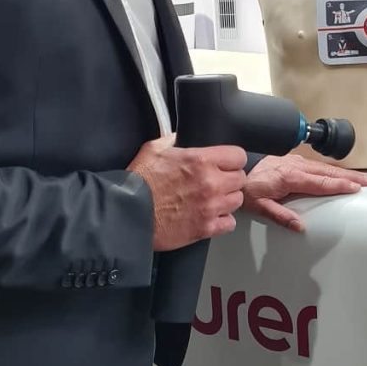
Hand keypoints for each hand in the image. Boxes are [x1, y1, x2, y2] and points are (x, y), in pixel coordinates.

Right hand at [127, 135, 247, 250]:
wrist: (126, 214)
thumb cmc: (138, 182)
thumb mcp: (154, 150)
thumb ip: (173, 140)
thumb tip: (180, 137)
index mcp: (201, 161)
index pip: (238, 156)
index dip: (232, 160)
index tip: (226, 164)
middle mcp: (211, 183)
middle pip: (240, 179)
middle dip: (230, 180)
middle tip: (217, 183)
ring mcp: (210, 207)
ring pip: (237, 201)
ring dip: (227, 200)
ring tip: (213, 200)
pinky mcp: (205, 228)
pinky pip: (229, 224)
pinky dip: (222, 221)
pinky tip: (210, 217)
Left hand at [243, 154, 366, 231]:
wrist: (238, 171)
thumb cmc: (248, 189)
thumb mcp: (260, 207)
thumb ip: (280, 216)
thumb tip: (299, 226)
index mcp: (290, 177)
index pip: (321, 182)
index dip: (340, 185)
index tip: (355, 188)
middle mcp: (296, 166)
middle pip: (329, 172)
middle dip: (351, 177)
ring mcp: (296, 161)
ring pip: (326, 167)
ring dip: (345, 172)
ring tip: (361, 178)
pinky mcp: (294, 161)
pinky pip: (318, 165)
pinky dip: (333, 169)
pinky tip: (340, 173)